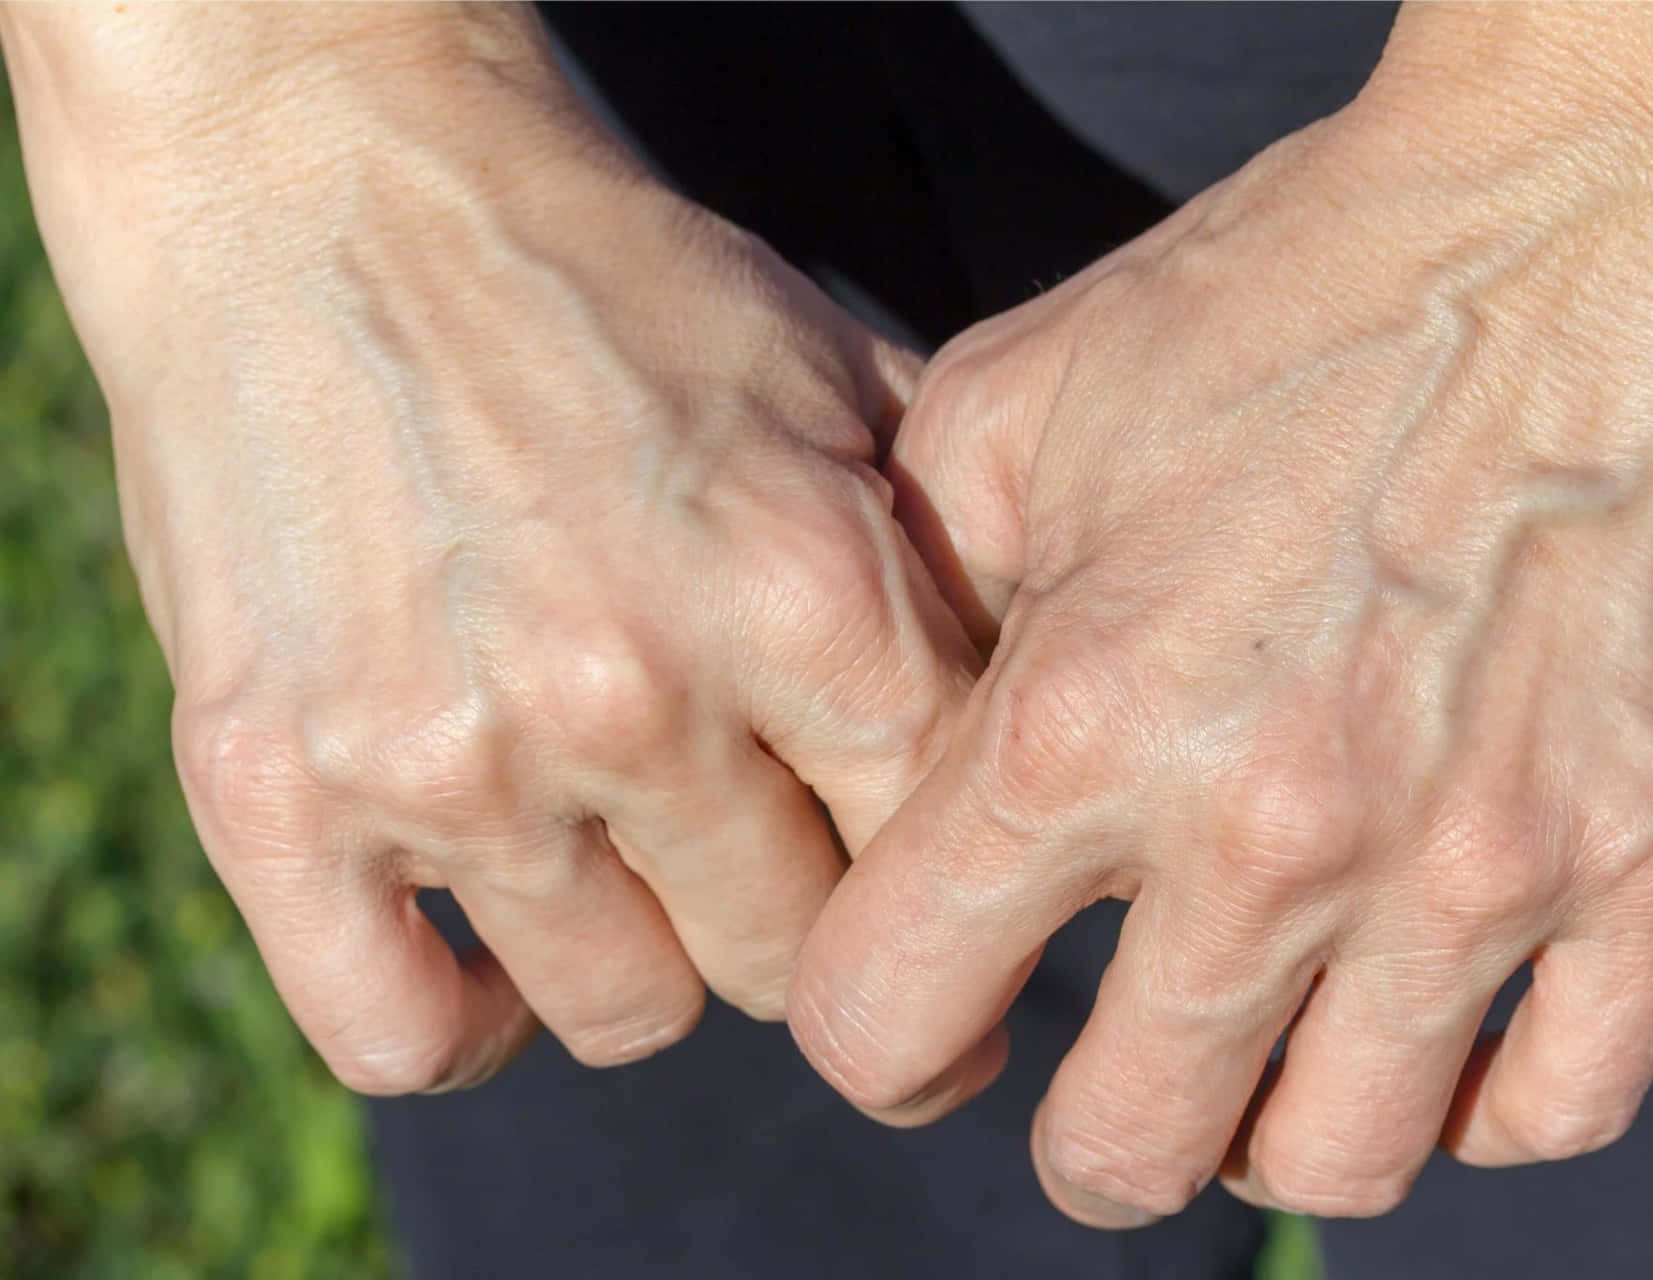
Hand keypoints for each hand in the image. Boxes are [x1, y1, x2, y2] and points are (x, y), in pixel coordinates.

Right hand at [5, 7, 975, 1091]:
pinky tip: (490, 952)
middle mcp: (633, 692)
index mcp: (803, 588)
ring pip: (626, 1013)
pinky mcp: (275, 793)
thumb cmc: (604, 286)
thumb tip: (1055, 716)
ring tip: (627, 859)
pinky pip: (399, 1036)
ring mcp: (448, 756)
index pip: (944, 850)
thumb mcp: (828, 374)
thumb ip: (948, 555)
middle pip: (796, 962)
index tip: (957, 936)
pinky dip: (461, 1024)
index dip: (962, 896)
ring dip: (645, 956)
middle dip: (803, 925)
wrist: (320, 185)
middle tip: (778, 868)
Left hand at [790, 6, 1652, 1223]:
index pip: (890, 1018)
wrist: (1580, 220)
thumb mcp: (1014, 412)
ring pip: (1337, 1159)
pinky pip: (1554, 1105)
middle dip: (1079, 1131)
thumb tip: (868, 757)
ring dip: (1269, 1129)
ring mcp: (1480, 857)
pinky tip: (1428, 1019)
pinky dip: (1472, 1103)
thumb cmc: (1282, 302)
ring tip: (1263, 1047)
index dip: (883, 1034)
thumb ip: (909, 609)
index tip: (935, 1003)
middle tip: (1099, 1061)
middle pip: (1119, 1152)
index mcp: (1079, 718)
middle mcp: (1274, 822)